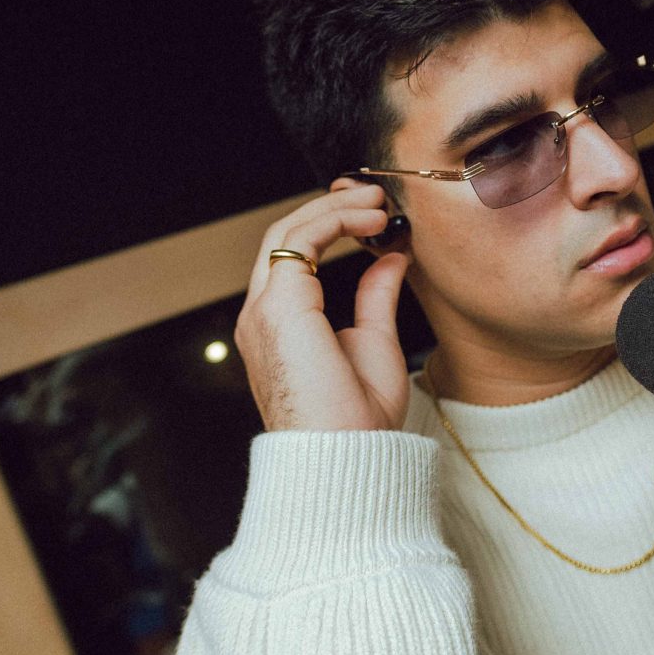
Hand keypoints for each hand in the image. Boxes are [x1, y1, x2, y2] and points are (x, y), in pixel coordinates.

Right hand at [233, 178, 411, 433]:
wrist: (346, 459)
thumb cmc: (359, 423)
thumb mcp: (375, 344)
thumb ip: (376, 297)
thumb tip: (392, 258)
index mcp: (279, 328)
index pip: (293, 260)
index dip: (329, 227)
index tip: (371, 215)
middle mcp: (262, 316)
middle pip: (283, 238)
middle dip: (327, 208)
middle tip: (372, 195)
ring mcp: (263, 311)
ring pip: (287, 233)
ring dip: (333, 208)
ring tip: (376, 201)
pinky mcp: (277, 307)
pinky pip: (300, 242)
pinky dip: (335, 221)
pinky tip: (370, 220)